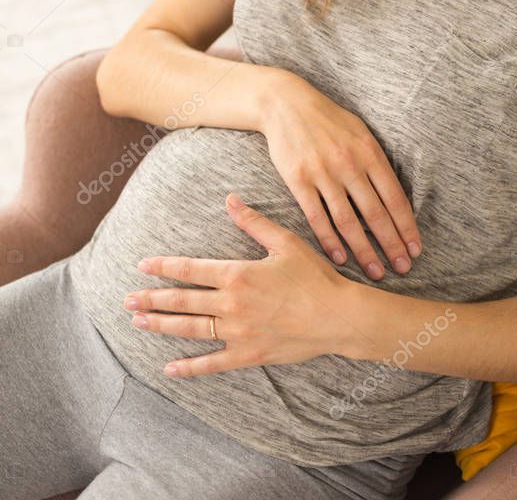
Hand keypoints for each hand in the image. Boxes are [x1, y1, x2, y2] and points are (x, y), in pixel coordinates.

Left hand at [123, 193, 352, 376]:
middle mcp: (232, 304)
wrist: (338, 316)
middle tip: (126, 299)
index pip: (191, 269)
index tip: (142, 265)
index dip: (164, 266)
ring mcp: (238, 333)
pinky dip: (189, 368)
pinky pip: (212, 363)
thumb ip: (253, 222)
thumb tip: (230, 199)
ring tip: (137, 322)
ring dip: (161, 326)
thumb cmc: (314, 276)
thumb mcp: (285, 242)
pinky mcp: (248, 355)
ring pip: (190, 330)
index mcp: (238, 274)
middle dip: (152, 298)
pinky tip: (169, 368)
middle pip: (183, 301)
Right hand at [261, 74, 421, 280]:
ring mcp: (323, 173)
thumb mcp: (361, 131)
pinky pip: (317, 217)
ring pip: (348, 222)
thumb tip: (395, 194)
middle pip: (375, 214)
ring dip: (364, 251)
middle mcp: (349, 165)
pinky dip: (329, 241)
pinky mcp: (299, 180)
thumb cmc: (328, 119)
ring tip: (376, 271)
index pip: (395, 198)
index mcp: (369, 152)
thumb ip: (376, 161)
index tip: (415, 249)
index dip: (407, 227)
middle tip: (403, 269)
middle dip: (392, 245)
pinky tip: (340, 258)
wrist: (287, 104)